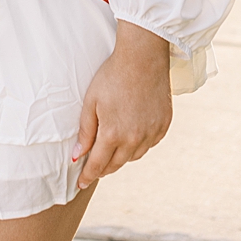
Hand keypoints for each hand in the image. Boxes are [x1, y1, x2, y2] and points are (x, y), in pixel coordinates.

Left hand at [72, 24, 172, 186]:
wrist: (143, 57)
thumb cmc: (113, 76)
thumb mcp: (91, 102)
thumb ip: (85, 132)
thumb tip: (77, 157)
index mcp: (112, 134)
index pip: (97, 166)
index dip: (87, 176)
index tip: (81, 183)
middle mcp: (134, 138)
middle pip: (116, 165)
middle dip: (103, 168)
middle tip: (95, 167)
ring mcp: (151, 132)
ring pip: (134, 156)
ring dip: (122, 156)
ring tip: (114, 148)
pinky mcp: (164, 124)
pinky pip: (150, 144)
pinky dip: (140, 144)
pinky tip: (133, 134)